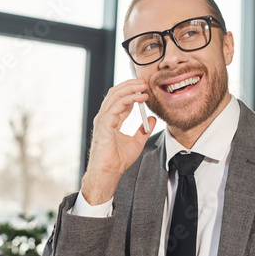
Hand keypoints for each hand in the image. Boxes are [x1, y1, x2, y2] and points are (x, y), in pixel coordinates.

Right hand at [81, 79, 155, 204]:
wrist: (109, 173)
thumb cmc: (118, 161)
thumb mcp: (137, 142)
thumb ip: (143, 130)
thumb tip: (151, 119)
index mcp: (110, 120)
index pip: (119, 99)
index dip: (131, 92)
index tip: (144, 89)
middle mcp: (104, 117)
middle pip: (115, 93)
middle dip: (130, 85)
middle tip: (144, 82)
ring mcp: (102, 120)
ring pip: (115, 95)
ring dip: (130, 88)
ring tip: (143, 86)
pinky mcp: (104, 124)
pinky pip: (116, 106)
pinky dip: (129, 99)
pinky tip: (140, 98)